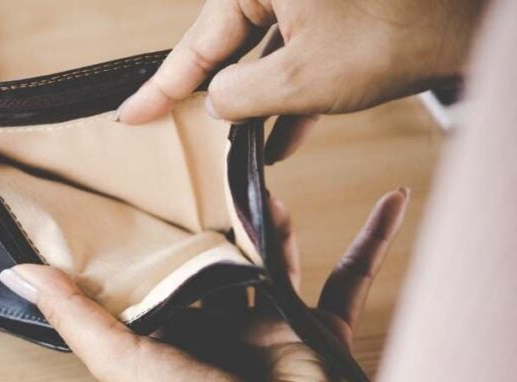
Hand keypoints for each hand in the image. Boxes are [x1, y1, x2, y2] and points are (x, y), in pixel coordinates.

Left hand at [0, 189, 408, 381]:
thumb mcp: (117, 356)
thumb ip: (71, 312)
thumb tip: (17, 271)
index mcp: (170, 329)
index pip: (160, 269)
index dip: (155, 231)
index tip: (146, 185)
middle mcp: (218, 324)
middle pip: (218, 257)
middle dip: (214, 218)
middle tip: (207, 167)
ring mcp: (271, 323)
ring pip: (275, 256)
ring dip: (273, 219)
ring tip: (264, 173)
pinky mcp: (317, 328)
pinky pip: (349, 276)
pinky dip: (371, 241)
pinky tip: (388, 202)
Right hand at [118, 0, 483, 162]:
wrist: (469, 24)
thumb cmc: (392, 35)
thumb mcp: (298, 78)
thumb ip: (239, 94)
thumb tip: (216, 102)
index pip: (197, 42)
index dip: (162, 87)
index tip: (131, 115)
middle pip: (226, 44)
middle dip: (208, 93)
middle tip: (167, 126)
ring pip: (263, 54)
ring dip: (252, 102)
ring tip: (233, 146)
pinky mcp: (335, 15)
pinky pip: (296, 55)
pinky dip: (288, 95)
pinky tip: (280, 139)